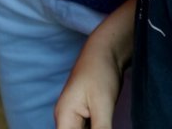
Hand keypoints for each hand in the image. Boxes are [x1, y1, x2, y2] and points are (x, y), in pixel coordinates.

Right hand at [55, 0, 134, 128]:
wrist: (107, 49)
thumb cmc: (101, 72)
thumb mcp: (102, 106)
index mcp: (64, 117)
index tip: (98, 128)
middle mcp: (66, 118)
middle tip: (104, 126)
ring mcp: (76, 117)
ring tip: (106, 124)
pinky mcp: (88, 115)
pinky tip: (106, 126)